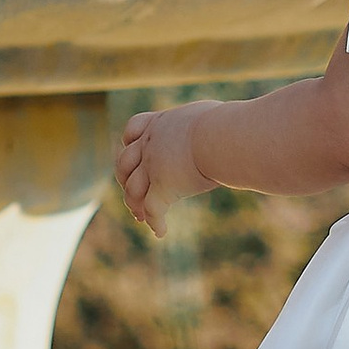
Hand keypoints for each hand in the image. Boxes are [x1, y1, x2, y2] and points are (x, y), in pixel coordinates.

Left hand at [116, 105, 210, 230]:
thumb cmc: (225, 124)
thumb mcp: (206, 116)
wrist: (221, 137)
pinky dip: (155, 223)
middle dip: (125, 180)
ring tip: (141, 218)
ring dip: (135, 206)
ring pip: (132, 191)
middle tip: (134, 195)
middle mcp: (150, 145)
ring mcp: (153, 167)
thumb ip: (201, 124)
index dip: (130, 145)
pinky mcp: (163, 188)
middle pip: (124, 164)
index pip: (133, 131)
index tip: (136, 157)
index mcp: (160, 124)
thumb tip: (220, 128)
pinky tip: (160, 232)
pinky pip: (153, 210)